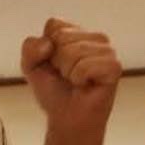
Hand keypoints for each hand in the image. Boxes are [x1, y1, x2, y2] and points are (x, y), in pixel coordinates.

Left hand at [21, 19, 122, 137]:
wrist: (66, 119)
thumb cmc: (53, 91)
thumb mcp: (30, 66)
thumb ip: (29, 47)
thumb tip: (49, 44)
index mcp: (77, 32)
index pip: (54, 25)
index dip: (45, 49)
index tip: (53, 65)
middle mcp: (95, 37)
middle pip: (61, 36)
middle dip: (56, 61)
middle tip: (67, 76)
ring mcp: (107, 51)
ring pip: (72, 51)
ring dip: (67, 72)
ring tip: (76, 82)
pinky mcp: (114, 67)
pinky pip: (85, 66)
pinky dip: (79, 79)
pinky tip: (86, 86)